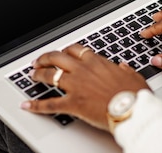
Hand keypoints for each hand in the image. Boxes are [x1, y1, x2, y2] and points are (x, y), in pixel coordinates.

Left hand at [21, 44, 149, 130]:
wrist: (132, 110)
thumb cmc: (135, 95)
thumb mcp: (134, 76)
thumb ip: (125, 70)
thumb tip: (122, 67)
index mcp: (97, 62)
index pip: (75, 51)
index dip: (64, 51)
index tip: (61, 53)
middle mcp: (84, 70)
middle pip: (57, 58)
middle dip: (45, 58)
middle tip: (39, 61)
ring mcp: (76, 86)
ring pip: (50, 75)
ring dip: (38, 74)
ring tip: (32, 75)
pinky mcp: (72, 103)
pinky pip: (50, 103)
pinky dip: (36, 105)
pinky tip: (27, 105)